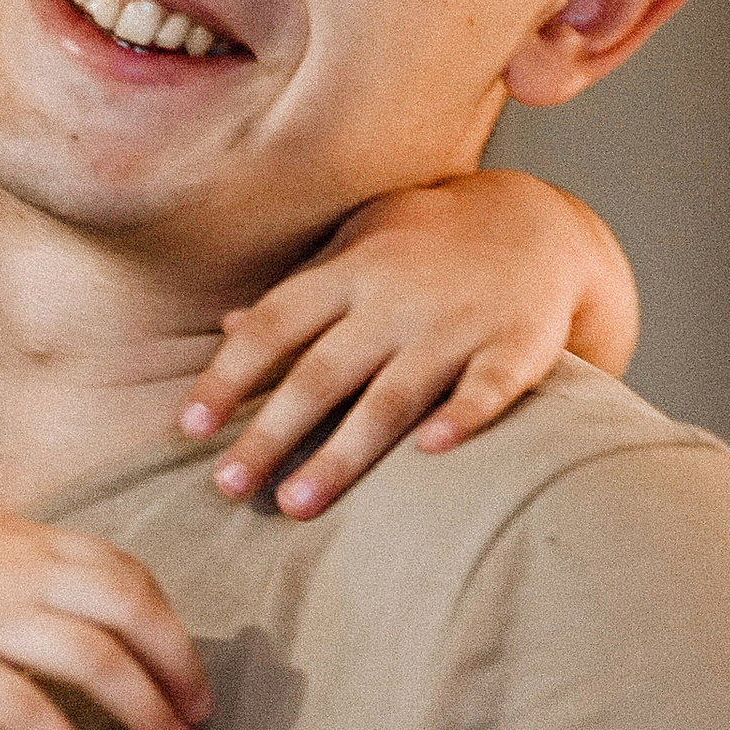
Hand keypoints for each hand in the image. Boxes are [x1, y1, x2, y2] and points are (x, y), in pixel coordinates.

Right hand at [0, 505, 209, 729]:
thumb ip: (14, 562)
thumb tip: (65, 597)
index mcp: (18, 538)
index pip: (123, 568)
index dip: (167, 619)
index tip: (182, 664)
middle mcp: (12, 571)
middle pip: (131, 609)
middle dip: (180, 666)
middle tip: (199, 717)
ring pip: (95, 660)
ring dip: (147, 712)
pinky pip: (26, 712)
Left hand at [181, 171, 640, 518]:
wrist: (540, 223)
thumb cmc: (428, 243)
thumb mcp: (360, 245)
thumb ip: (301, 291)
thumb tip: (227, 327)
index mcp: (350, 272)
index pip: (274, 325)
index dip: (229, 375)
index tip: (189, 426)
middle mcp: (396, 298)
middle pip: (322, 373)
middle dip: (271, 432)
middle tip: (227, 487)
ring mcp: (457, 323)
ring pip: (391, 395)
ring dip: (342, 453)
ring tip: (295, 506)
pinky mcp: (516, 347)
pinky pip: (487, 388)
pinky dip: (461, 418)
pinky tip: (429, 453)